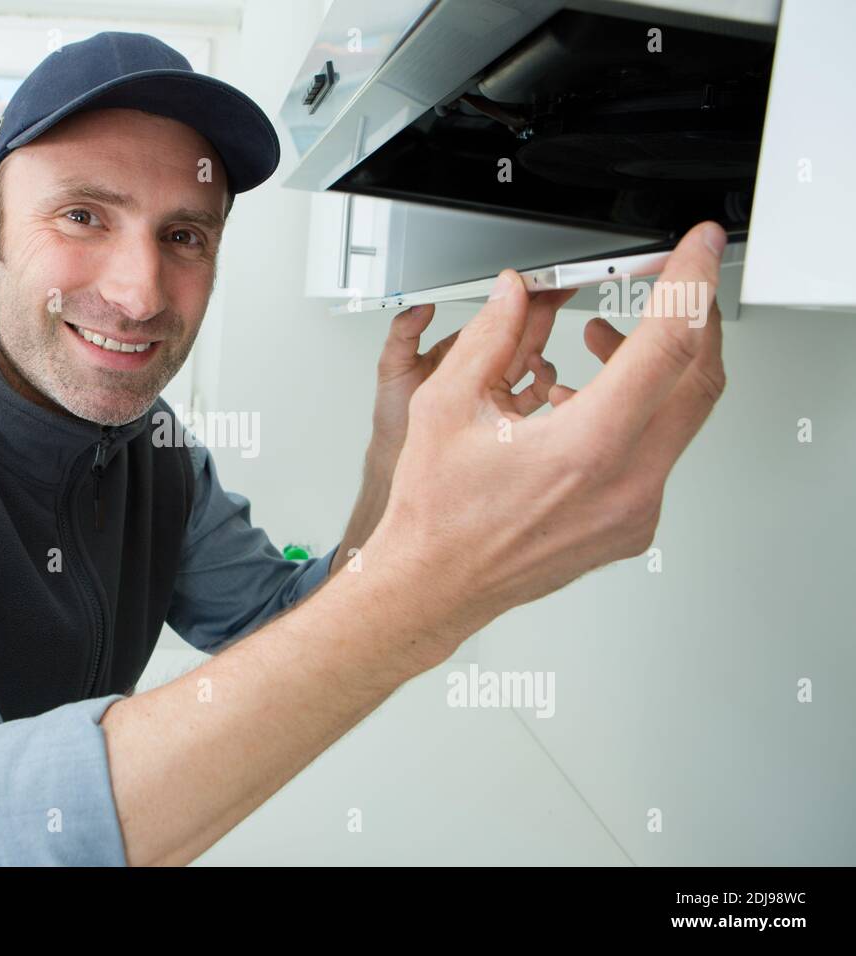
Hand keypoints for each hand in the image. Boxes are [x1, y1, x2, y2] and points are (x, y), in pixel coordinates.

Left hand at [369, 290, 571, 464]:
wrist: (399, 463)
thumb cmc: (393, 421)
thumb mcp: (392, 370)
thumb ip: (403, 335)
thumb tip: (419, 306)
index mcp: (457, 354)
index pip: (490, 322)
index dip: (510, 303)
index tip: (528, 286)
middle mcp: (479, 372)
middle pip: (516, 337)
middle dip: (538, 315)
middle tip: (558, 295)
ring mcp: (494, 396)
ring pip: (528, 363)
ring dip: (541, 347)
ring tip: (546, 334)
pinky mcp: (504, 420)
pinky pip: (533, 398)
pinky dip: (543, 386)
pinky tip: (541, 375)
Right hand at [370, 221, 728, 664]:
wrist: (433, 584)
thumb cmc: (436, 516)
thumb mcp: (446, 405)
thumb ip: (491, 336)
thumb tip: (516, 295)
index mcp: (588, 446)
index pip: (668, 343)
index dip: (690, 281)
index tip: (699, 249)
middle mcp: (626, 483)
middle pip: (699, 378)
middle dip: (691, 319)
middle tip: (670, 287)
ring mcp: (635, 510)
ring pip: (682, 417)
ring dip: (656, 369)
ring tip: (602, 346)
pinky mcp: (631, 526)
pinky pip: (658, 454)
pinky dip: (636, 415)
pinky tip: (586, 406)